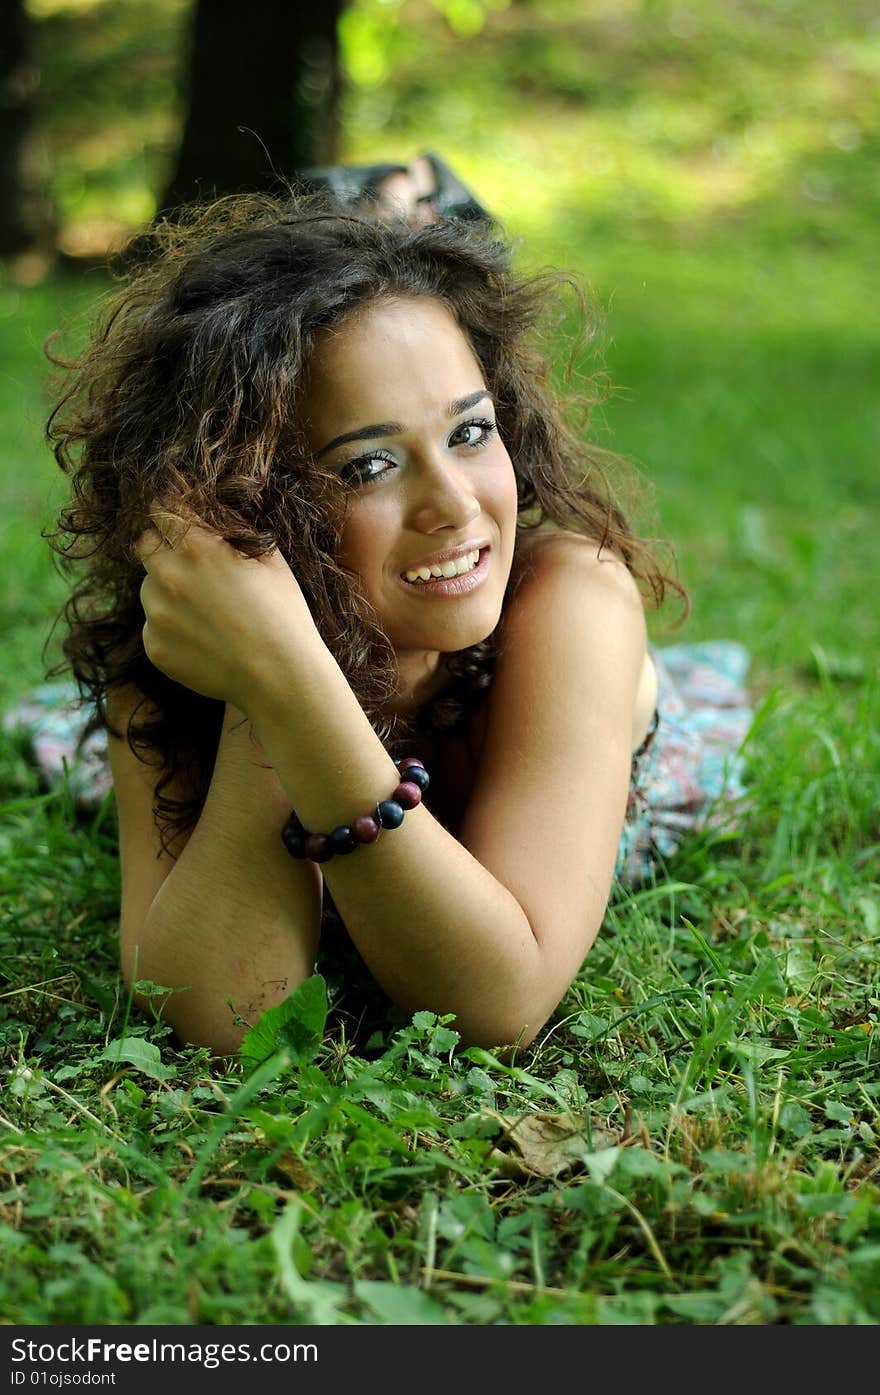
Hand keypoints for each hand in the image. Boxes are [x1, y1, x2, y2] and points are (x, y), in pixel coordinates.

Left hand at [134, 506, 318, 711]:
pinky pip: (153, 626)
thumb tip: (214, 519)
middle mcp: (167, 574)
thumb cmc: (283, 614)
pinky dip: (171, 628)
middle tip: (187, 564)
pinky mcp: (153, 646)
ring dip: (166, 590)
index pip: (162, 510)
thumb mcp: (269, 559)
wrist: (279, 675)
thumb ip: (234, 532)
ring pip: (148, 587)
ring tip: (203, 611)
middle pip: (144, 543)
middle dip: (161, 547)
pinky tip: (202, 638)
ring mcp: (156, 612)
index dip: (172, 514)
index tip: (179, 521)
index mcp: (196, 545)